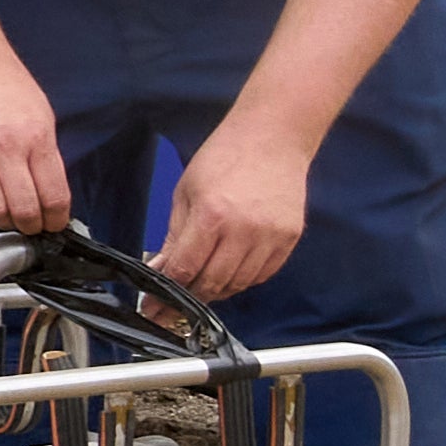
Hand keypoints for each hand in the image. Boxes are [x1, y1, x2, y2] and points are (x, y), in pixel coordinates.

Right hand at [0, 44, 68, 228]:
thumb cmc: (8, 87)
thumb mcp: (43, 118)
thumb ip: (46, 156)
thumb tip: (49, 194)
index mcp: (36, 139)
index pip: (54, 196)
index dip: (57, 219)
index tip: (55, 222)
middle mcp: (6, 149)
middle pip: (24, 209)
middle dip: (32, 226)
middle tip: (32, 225)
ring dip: (3, 221)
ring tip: (7, 214)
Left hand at [154, 127, 313, 297]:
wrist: (272, 138)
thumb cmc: (224, 158)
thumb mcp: (185, 193)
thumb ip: (174, 236)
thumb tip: (158, 270)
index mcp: (212, 216)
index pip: (185, 269)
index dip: (167, 293)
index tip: (155, 307)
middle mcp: (244, 231)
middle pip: (213, 283)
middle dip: (190, 298)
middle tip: (175, 304)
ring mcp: (271, 237)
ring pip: (240, 283)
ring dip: (217, 291)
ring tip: (201, 287)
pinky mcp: (290, 238)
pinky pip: (264, 274)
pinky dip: (244, 281)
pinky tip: (230, 274)